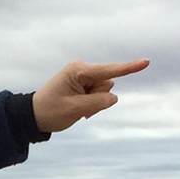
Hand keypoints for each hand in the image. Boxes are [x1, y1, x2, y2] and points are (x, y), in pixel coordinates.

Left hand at [31, 58, 147, 132]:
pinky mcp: (83, 84)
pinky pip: (98, 95)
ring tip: (75, 108)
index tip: (146, 62)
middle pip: (107, 84)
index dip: (129, 68)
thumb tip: (113, 97)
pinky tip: (77, 108)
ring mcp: (83, 76)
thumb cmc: (50, 111)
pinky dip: (91, 105)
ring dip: (94, 104)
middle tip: (77, 107)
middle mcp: (82, 69)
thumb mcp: (75, 109)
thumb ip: (98, 103)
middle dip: (98, 99)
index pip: (109, 70)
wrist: (33, 116)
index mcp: (78, 70)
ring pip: (104, 91)